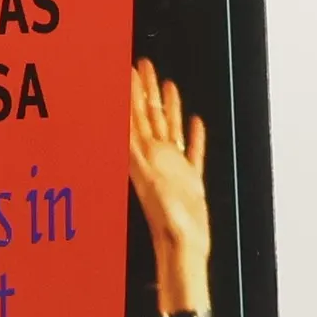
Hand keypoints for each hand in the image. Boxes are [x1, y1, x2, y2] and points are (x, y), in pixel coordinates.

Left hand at [127, 59, 211, 316]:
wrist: (185, 253)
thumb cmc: (173, 232)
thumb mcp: (158, 195)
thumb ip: (147, 169)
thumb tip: (132, 146)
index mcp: (146, 161)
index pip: (134, 120)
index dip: (129, 94)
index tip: (123, 70)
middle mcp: (157, 162)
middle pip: (148, 117)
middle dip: (144, 90)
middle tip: (141, 63)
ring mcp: (173, 171)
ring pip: (169, 129)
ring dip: (166, 105)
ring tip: (165, 82)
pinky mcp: (190, 183)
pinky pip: (191, 152)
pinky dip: (192, 136)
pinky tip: (193, 122)